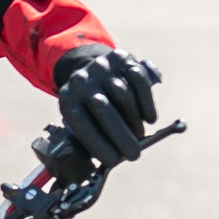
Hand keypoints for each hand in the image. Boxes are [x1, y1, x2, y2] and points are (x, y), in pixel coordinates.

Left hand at [53, 44, 163, 165]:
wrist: (92, 70)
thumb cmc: (89, 107)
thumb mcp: (82, 120)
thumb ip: (93, 138)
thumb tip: (114, 159)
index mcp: (68, 98)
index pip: (82, 124)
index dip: (99, 144)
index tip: (114, 161)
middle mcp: (82, 79)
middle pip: (104, 109)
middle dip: (121, 136)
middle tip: (134, 154)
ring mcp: (101, 66)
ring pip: (124, 95)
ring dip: (135, 121)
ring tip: (139, 135)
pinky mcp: (121, 57)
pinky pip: (139, 80)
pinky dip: (147, 102)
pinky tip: (150, 118)